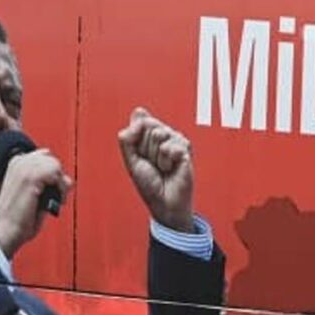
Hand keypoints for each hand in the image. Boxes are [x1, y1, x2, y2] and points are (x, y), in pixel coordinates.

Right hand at [0, 144, 70, 257]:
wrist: (4, 232)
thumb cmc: (16, 219)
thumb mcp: (30, 194)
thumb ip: (45, 183)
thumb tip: (66, 179)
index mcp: (15, 164)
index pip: (43, 155)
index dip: (52, 172)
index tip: (52, 186)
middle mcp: (18, 163)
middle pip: (52, 160)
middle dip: (59, 178)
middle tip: (57, 195)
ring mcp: (23, 168)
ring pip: (56, 165)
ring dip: (61, 184)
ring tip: (57, 199)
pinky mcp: (30, 177)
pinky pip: (56, 172)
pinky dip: (61, 188)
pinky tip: (58, 200)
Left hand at [118, 107, 196, 233]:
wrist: (164, 201)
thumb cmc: (149, 183)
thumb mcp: (131, 160)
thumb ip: (129, 137)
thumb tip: (138, 112)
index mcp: (149, 136)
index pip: (141, 121)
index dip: (136, 138)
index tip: (139, 155)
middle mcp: (164, 136)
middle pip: (150, 125)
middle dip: (146, 148)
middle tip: (151, 163)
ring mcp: (176, 141)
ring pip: (160, 134)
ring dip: (156, 156)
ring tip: (162, 167)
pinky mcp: (186, 149)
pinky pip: (171, 145)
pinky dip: (167, 160)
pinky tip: (171, 167)